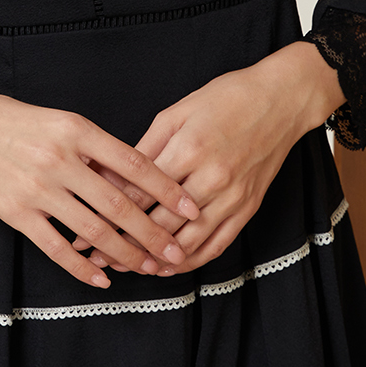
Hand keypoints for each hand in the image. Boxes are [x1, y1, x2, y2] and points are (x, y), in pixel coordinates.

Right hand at [0, 79, 201, 289]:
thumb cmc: (12, 120)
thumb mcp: (60, 120)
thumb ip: (94, 149)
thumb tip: (133, 178)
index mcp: (77, 130)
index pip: (134, 164)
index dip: (166, 189)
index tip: (190, 207)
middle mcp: (60, 160)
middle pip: (119, 205)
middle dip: (153, 233)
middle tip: (176, 253)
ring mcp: (38, 189)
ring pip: (94, 231)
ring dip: (125, 254)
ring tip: (148, 268)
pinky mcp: (17, 213)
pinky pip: (57, 247)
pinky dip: (83, 268)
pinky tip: (102, 278)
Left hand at [73, 42, 342, 276]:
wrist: (280, 100)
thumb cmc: (225, 98)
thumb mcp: (177, 112)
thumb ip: (145, 148)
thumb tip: (110, 174)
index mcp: (188, 149)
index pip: (139, 194)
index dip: (108, 216)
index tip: (85, 230)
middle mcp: (211, 178)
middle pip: (160, 224)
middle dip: (124, 244)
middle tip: (96, 257)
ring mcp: (232, 197)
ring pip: (187, 242)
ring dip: (155, 260)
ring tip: (128, 268)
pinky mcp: (247, 208)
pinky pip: (217, 244)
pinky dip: (191, 261)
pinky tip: (170, 267)